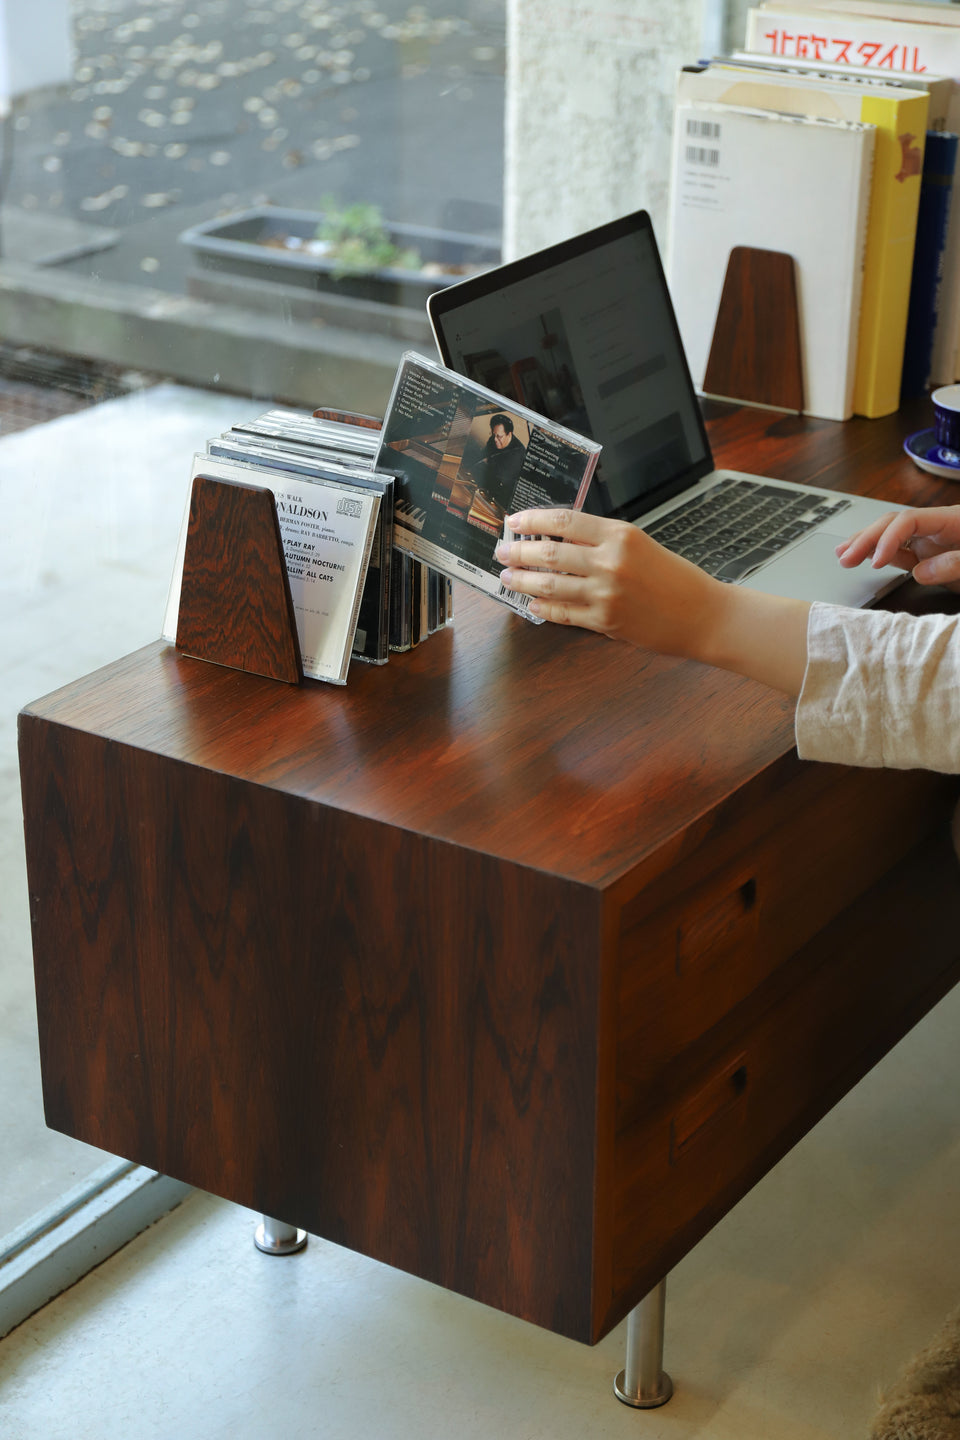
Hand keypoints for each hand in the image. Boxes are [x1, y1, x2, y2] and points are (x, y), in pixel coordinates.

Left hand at [495, 507, 810, 693]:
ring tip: (507, 578)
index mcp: (621, 535)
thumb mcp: (640, 544)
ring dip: (523, 581)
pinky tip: (532, 603)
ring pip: (551, 585)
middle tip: (501, 551)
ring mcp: (607, 594)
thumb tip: (557, 539)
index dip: (533, 520)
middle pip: (550, 553)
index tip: (513, 521)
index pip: (565, 522)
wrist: (703, 614)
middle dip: (519, 552)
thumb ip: (602, 541)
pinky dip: (544, 608)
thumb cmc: (674, 578)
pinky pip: (565, 614)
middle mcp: (611, 562)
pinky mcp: (606, 622)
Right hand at [836, 506, 959, 590]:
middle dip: (866, 539)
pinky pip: (900, 551)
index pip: (908, 520)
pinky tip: (862, 557)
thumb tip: (919, 572)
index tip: (876, 563)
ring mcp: (931, 541)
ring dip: (865, 544)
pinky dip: (878, 553)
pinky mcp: (929, 555)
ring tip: (842, 554)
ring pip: (891, 534)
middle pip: (893, 524)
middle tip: (846, 558)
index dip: (887, 539)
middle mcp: (936, 527)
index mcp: (950, 520)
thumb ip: (953, 564)